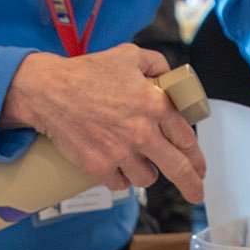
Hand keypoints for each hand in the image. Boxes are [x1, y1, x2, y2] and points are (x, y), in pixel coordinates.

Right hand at [0, 45, 205, 202]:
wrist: (49, 91)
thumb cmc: (88, 71)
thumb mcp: (129, 55)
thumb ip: (156, 64)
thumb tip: (171, 77)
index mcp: (154, 104)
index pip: (186, 138)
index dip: (196, 156)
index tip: (199, 167)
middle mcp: (142, 132)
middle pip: (177, 168)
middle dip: (191, 185)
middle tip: (196, 193)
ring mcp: (120, 152)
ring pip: (146, 179)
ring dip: (146, 174)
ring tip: (140, 164)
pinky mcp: (99, 166)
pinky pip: (120, 184)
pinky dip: (121, 179)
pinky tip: (118, 168)